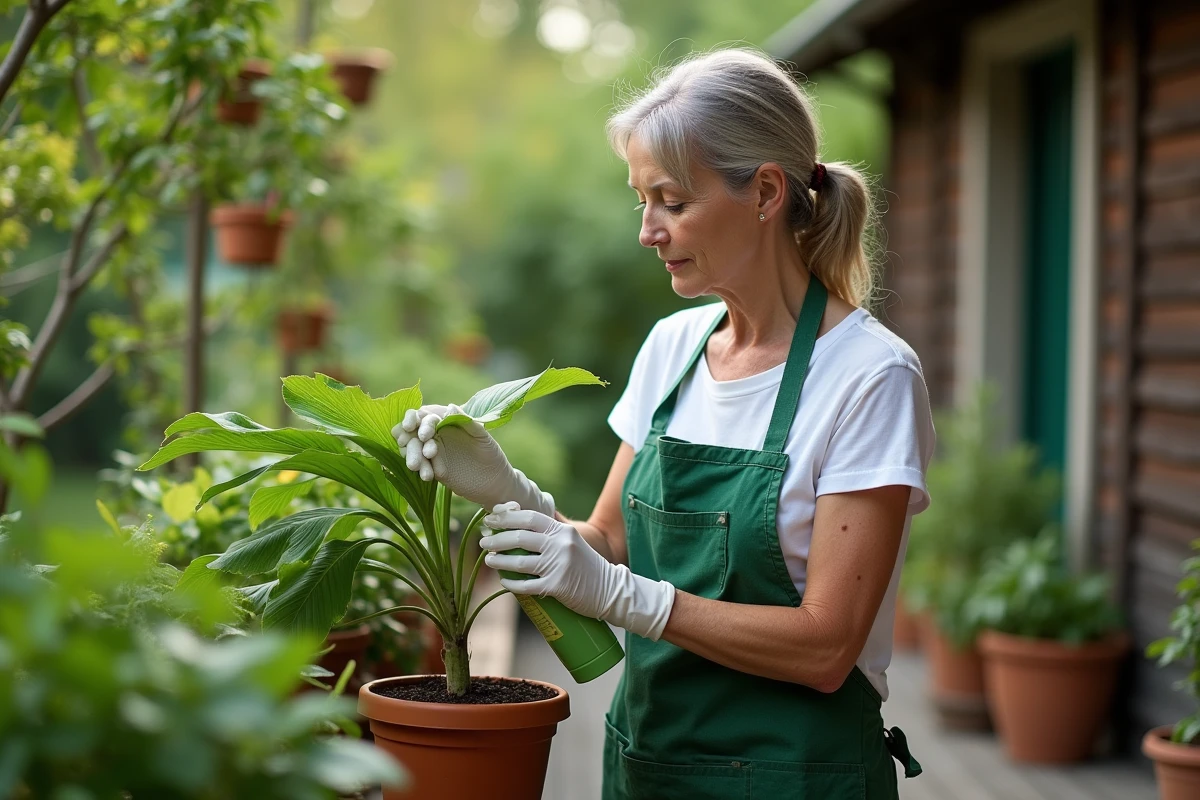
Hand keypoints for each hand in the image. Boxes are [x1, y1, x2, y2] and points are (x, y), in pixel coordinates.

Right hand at [391, 404, 553, 515]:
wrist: (494, 482)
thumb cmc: (492, 454)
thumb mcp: (482, 437)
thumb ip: (467, 422)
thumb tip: (450, 406)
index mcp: (447, 421)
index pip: (426, 415)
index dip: (415, 419)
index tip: (413, 428)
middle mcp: (437, 434)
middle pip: (415, 433)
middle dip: (413, 442)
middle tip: (424, 452)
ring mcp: (433, 451)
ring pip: (415, 449)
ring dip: (413, 456)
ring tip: (418, 467)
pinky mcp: (432, 467)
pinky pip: (421, 465)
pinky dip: (421, 468)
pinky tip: (427, 475)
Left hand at [480, 503, 675, 640]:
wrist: (610, 590)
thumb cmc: (586, 566)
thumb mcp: (571, 542)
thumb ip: (551, 533)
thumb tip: (520, 523)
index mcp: (562, 531)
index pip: (530, 518)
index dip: (507, 516)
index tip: (491, 518)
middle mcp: (560, 545)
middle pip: (520, 537)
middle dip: (498, 538)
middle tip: (483, 542)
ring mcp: (558, 566)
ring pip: (519, 561)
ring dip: (499, 560)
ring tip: (488, 560)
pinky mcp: (557, 587)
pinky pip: (527, 585)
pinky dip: (512, 584)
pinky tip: (504, 581)